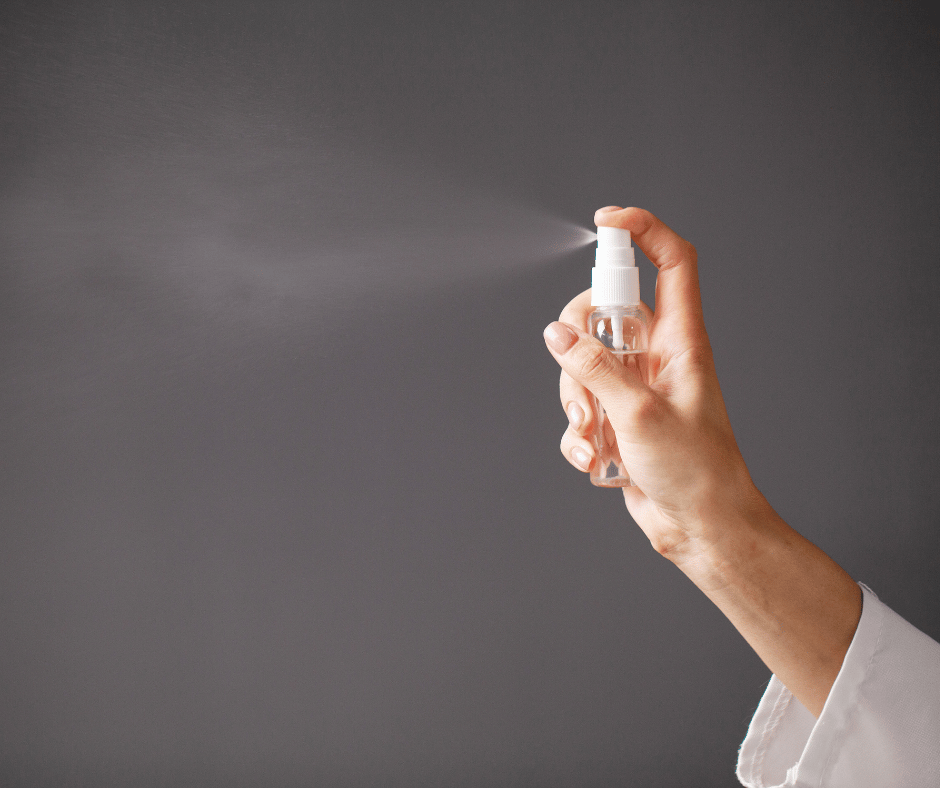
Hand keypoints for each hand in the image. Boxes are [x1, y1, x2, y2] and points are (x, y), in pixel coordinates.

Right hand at [544, 206, 761, 558]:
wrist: (701, 527)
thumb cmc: (695, 470)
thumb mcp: (639, 413)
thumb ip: (595, 368)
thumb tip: (557, 333)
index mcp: (681, 340)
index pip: (672, 262)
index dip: (642, 230)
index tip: (604, 222)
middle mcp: (657, 355)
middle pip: (604, 312)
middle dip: (577, 344)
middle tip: (582, 380)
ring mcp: (635, 386)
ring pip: (582, 363)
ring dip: (575, 402)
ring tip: (592, 437)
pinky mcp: (618, 417)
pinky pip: (581, 406)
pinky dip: (578, 434)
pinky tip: (594, 460)